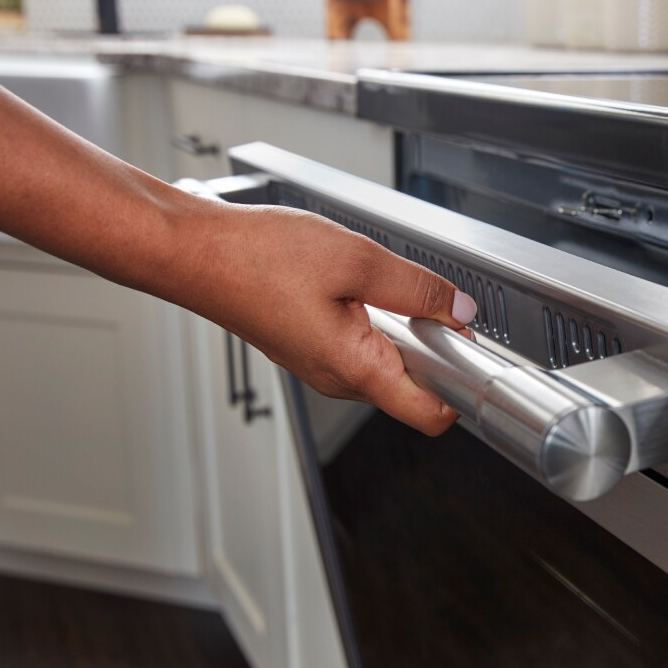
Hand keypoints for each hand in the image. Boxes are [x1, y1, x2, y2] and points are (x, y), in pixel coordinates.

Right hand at [173, 201, 476, 435]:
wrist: (193, 252)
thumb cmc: (256, 259)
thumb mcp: (358, 260)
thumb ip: (417, 289)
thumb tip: (459, 309)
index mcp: (355, 368)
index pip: (431, 415)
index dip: (464, 386)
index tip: (474, 348)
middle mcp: (338, 379)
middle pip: (413, 386)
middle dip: (435, 347)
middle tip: (433, 299)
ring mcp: (321, 366)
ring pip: (385, 362)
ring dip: (401, 328)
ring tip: (386, 283)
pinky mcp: (308, 347)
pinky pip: (358, 345)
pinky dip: (373, 319)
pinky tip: (358, 284)